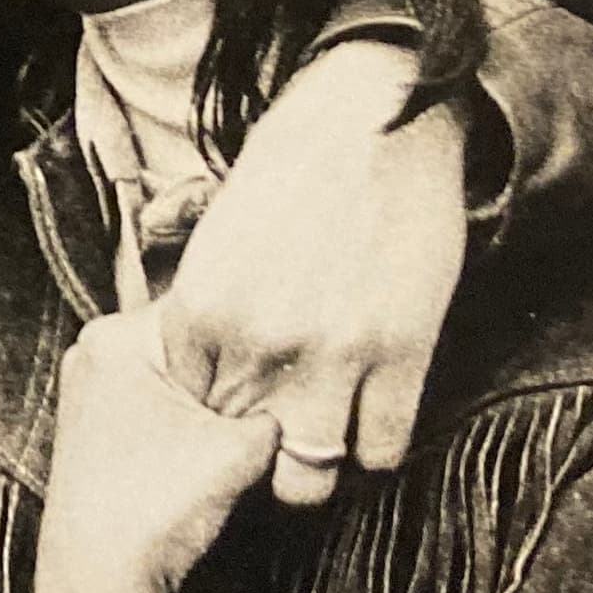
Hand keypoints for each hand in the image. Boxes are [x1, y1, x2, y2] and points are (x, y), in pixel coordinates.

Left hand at [33, 308, 279, 592]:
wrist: (101, 591)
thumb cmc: (158, 509)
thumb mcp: (241, 447)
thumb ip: (283, 408)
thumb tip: (315, 391)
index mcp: (116, 337)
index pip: (210, 311)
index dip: (263, 337)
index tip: (303, 358)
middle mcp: (96, 354)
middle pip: (196, 345)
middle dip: (243, 371)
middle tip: (292, 389)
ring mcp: (94, 395)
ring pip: (185, 381)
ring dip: (223, 403)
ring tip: (261, 425)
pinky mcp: (103, 436)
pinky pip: (166, 411)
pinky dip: (197, 425)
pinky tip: (227, 449)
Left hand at [158, 42, 465, 505]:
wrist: (372, 114)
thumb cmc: (290, 172)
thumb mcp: (217, 241)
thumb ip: (204, 315)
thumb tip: (200, 380)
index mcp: (201, 310)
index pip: (189, 416)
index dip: (216, 415)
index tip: (241, 401)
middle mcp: (257, 342)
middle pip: (241, 456)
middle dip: (260, 450)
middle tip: (282, 424)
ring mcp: (333, 354)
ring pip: (309, 478)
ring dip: (317, 461)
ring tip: (326, 431)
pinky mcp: (403, 355)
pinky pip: (380, 452)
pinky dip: (375, 444)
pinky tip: (373, 410)